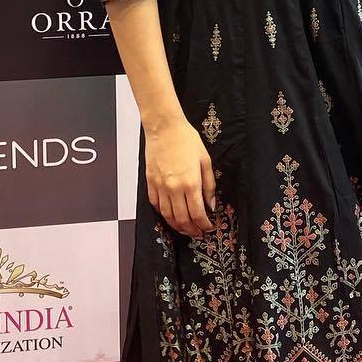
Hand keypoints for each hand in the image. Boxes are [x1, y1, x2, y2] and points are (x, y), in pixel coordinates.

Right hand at [146, 117, 217, 235]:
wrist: (164, 128)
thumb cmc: (186, 140)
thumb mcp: (205, 161)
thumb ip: (209, 186)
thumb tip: (211, 205)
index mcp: (191, 183)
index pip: (198, 213)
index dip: (204, 225)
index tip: (209, 227)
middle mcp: (174, 188)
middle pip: (182, 219)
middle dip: (192, 230)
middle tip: (198, 233)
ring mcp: (160, 187)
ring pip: (167, 216)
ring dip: (177, 226)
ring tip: (185, 229)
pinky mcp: (150, 183)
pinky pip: (156, 205)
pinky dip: (163, 214)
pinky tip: (170, 215)